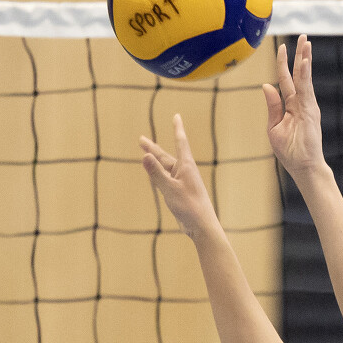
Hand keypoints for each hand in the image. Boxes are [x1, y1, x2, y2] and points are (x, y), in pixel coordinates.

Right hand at [140, 117, 219, 240]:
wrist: (202, 227)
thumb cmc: (189, 207)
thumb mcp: (170, 189)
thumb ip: (157, 173)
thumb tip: (145, 155)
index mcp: (186, 166)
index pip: (181, 142)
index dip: (177, 128)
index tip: (177, 116)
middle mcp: (184, 172)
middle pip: (165, 157)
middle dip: (153, 148)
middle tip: (140, 139)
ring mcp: (181, 183)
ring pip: (164, 169)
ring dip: (154, 161)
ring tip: (144, 153)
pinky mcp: (179, 194)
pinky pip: (166, 180)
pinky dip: (158, 174)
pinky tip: (153, 173)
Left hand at [263, 35, 325, 181]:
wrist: (303, 167)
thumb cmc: (289, 152)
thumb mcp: (274, 127)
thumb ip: (272, 106)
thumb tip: (266, 85)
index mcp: (290, 106)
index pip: (286, 80)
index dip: (284, 64)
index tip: (283, 47)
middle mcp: (301, 102)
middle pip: (299, 74)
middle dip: (301, 55)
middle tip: (304, 36)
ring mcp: (307, 106)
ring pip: (304, 78)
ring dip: (305, 59)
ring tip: (306, 42)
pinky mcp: (311, 111)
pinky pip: (307, 89)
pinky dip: (305, 74)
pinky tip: (304, 61)